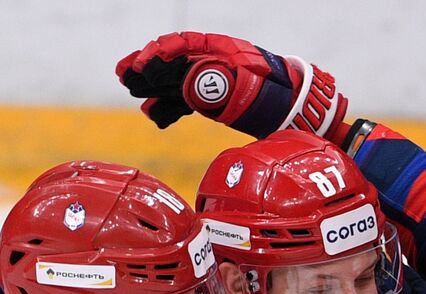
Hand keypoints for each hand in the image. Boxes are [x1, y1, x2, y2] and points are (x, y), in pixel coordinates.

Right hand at [115, 32, 347, 140]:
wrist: (300, 113)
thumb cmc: (279, 99)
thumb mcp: (249, 92)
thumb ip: (217, 88)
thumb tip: (187, 89)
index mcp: (225, 52)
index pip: (187, 44)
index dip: (162, 52)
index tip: (144, 63)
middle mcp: (217, 64)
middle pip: (175, 61)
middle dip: (149, 67)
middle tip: (125, 74)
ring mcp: (216, 81)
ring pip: (177, 81)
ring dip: (154, 88)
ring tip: (134, 94)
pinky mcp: (217, 99)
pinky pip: (187, 99)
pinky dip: (171, 107)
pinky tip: (155, 116)